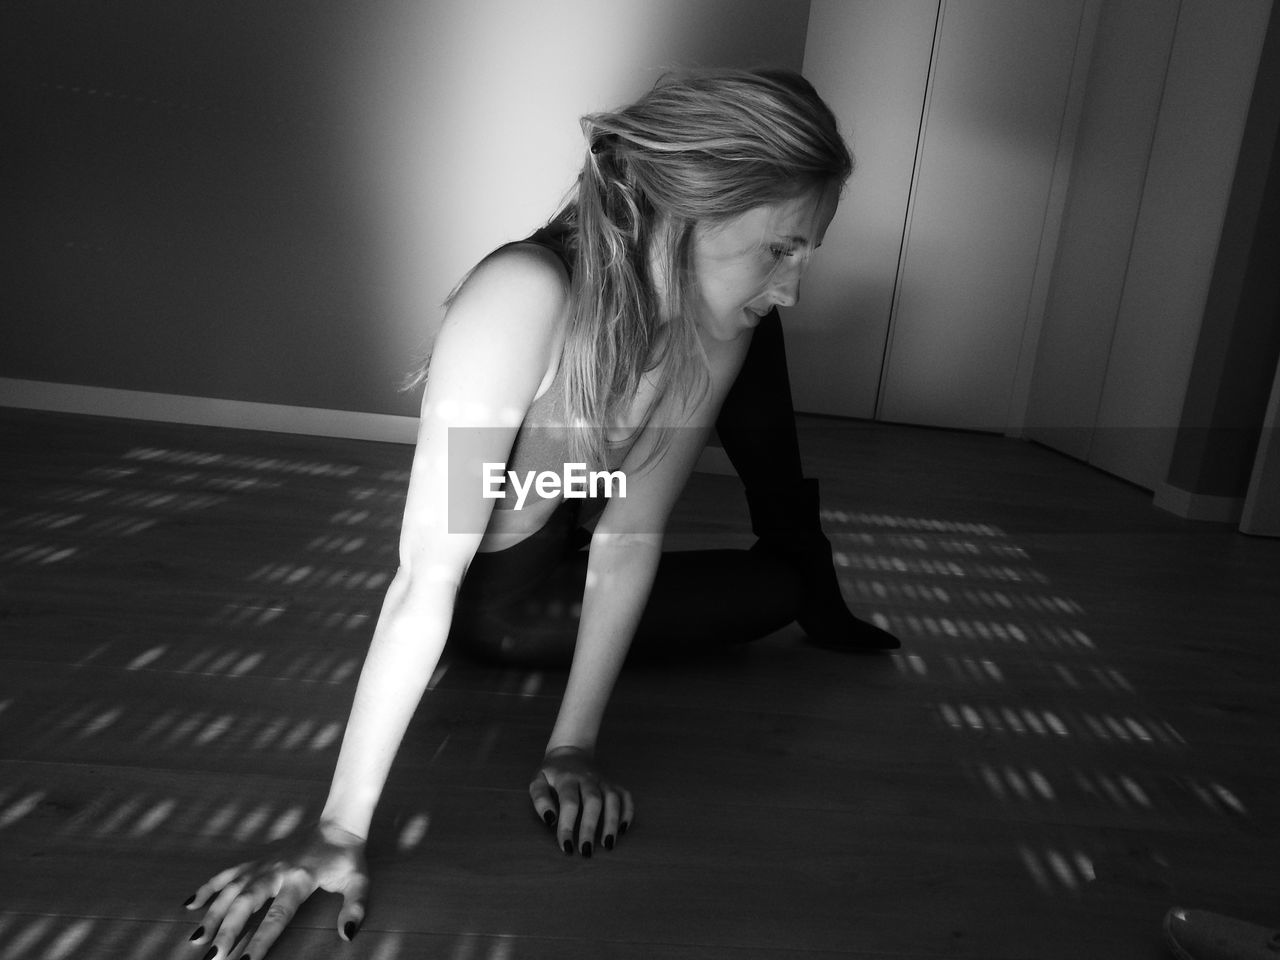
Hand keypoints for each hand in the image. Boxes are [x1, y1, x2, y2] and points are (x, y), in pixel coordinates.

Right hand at [183, 820, 368, 958]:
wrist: (337, 824)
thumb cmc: (347, 858)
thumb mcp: (359, 881)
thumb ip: (355, 907)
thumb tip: (348, 934)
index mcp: (300, 879)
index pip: (277, 916)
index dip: (261, 941)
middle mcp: (276, 871)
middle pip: (245, 903)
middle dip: (227, 931)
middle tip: (212, 957)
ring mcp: (263, 864)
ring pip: (230, 890)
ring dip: (212, 914)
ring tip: (196, 940)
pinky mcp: (257, 860)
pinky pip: (228, 873)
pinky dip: (208, 888)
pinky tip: (190, 905)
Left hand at [528, 745, 633, 856]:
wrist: (570, 750)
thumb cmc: (552, 773)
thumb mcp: (538, 780)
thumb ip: (540, 799)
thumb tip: (550, 820)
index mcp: (567, 778)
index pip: (569, 803)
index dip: (568, 826)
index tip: (566, 847)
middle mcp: (588, 778)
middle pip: (593, 802)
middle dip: (590, 827)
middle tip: (586, 851)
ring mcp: (603, 780)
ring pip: (612, 799)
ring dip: (611, 822)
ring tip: (607, 845)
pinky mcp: (614, 783)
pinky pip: (626, 796)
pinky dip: (628, 812)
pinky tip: (622, 830)